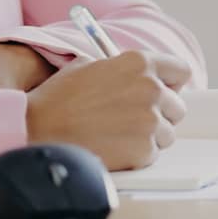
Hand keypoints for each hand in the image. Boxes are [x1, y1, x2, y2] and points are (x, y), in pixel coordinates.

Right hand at [24, 51, 191, 170]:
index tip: (165, 92)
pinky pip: (152, 154)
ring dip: (149, 137)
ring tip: (117, 135)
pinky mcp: (144, 150)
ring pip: (167, 134)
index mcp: (139, 63)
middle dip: (160, 114)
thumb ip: (120, 68)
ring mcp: (149, 121)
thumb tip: (136, 75)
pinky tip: (112, 148)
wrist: (36, 131)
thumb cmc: (58, 99)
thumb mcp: (88, 66)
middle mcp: (151, 89)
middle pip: (177, 107)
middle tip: (134, 120)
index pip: (180, 71)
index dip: (172, 83)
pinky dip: (136, 155)